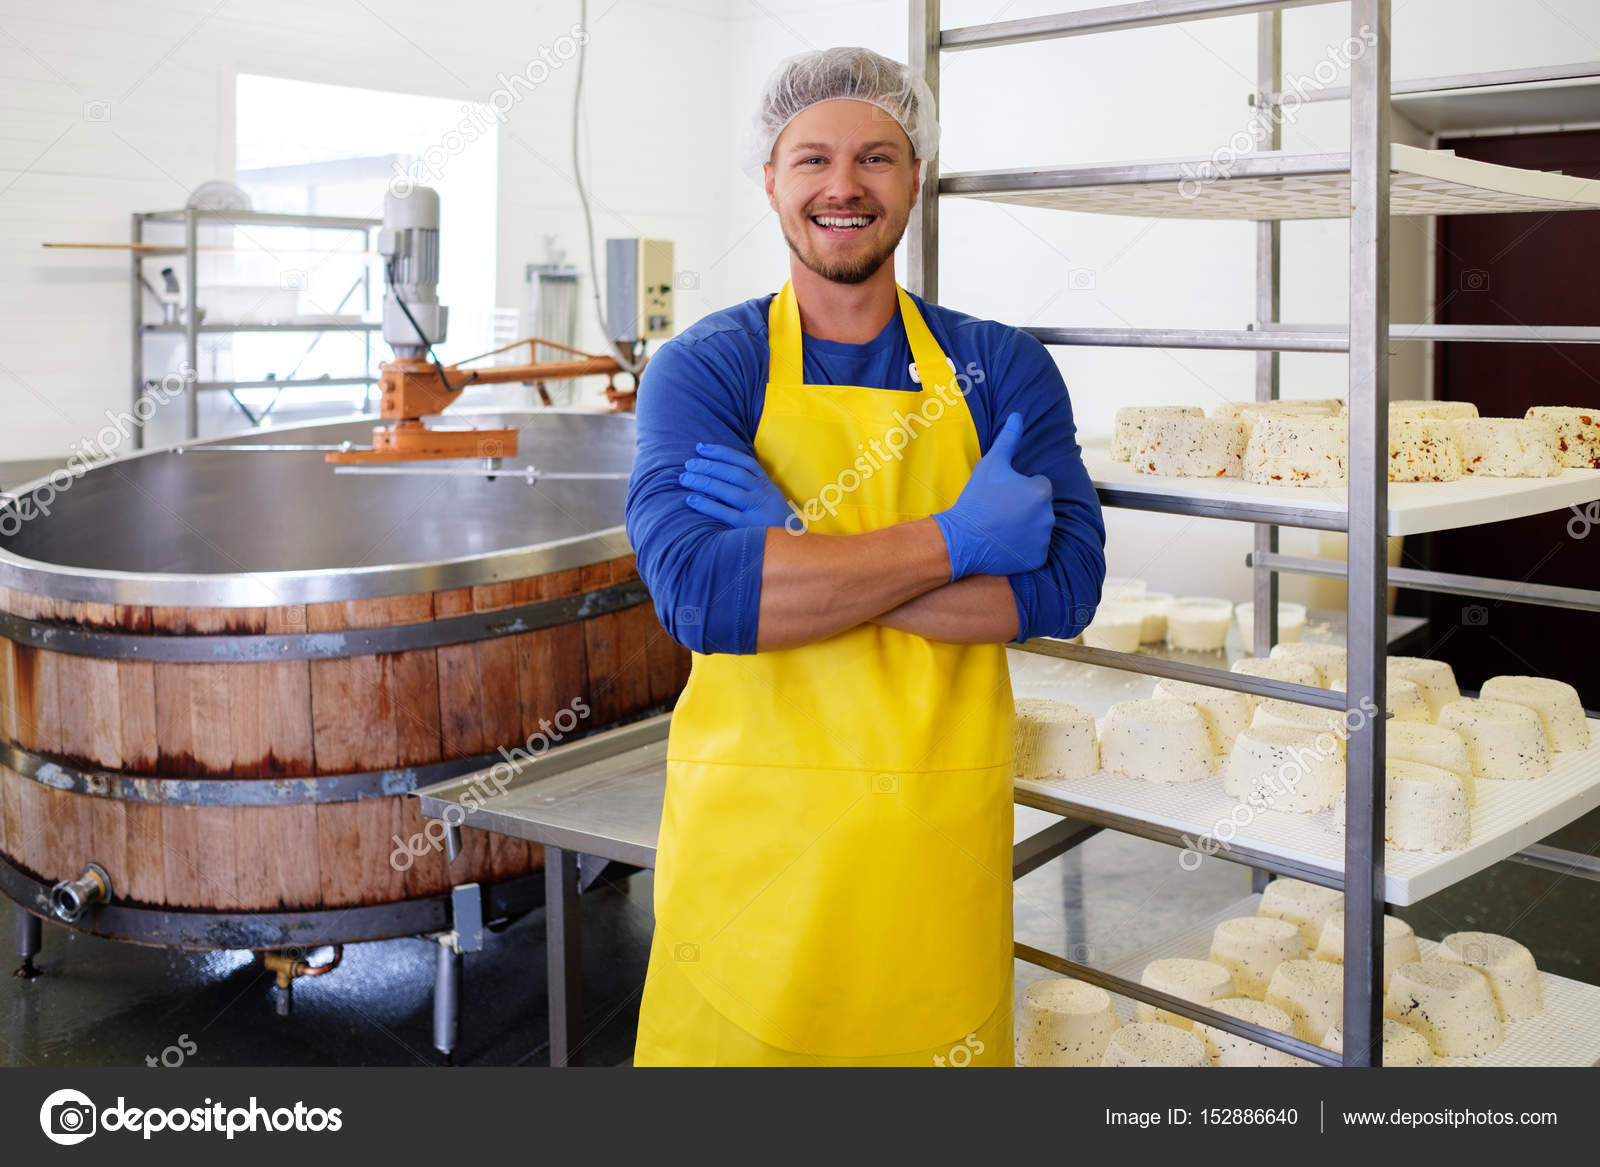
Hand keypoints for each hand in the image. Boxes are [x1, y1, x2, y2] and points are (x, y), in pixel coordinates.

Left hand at [680, 443, 800, 530]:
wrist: (794, 546)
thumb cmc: (775, 521)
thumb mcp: (770, 498)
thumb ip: (752, 485)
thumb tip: (721, 472)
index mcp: (766, 484)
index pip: (744, 462)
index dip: (722, 453)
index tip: (701, 448)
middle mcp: (763, 494)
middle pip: (734, 474)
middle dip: (709, 466)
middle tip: (688, 464)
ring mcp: (757, 510)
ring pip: (729, 491)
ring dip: (705, 482)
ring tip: (685, 478)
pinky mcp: (749, 527)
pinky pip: (726, 514)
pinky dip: (708, 505)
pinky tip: (691, 500)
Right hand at [931, 412, 1053, 579]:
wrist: (961, 538)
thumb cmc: (976, 499)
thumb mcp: (991, 464)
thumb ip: (1008, 439)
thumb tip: (1018, 416)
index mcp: (1040, 491)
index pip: (1039, 485)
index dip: (1020, 488)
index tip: (1003, 495)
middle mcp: (1048, 515)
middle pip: (1041, 507)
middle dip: (1026, 507)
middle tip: (1000, 511)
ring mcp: (1043, 539)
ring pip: (1039, 527)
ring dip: (1027, 526)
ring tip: (1002, 527)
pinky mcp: (1037, 558)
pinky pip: (1036, 549)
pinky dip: (1025, 546)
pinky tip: (1006, 542)